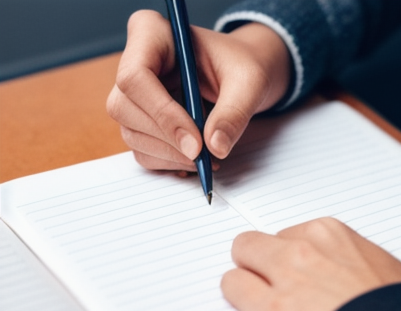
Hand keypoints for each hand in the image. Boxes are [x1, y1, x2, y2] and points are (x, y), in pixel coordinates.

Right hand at [106, 10, 290, 170]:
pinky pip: (142, 150)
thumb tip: (215, 147)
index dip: (163, 114)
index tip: (196, 144)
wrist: (241, 76)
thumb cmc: (242, 66)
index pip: (135, 77)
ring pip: (131, 134)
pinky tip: (196, 159)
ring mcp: (132, 94)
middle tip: (204, 156)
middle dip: (168, 139)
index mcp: (152, 34)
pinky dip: (170, 162)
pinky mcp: (139, 120)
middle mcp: (133, 61)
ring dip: (170, 155)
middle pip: (125, 108)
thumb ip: (234, 112)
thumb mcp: (250, 82)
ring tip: (207, 158)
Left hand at [221, 217, 400, 310]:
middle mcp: (307, 246)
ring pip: (243, 253)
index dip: (290, 258)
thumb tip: (345, 279)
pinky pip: (234, 286)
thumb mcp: (383, 273)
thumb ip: (352, 265)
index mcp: (334, 234)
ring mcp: (288, 273)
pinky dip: (239, 296)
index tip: (294, 273)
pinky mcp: (273, 308)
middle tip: (272, 285)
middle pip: (260, 240)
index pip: (291, 234)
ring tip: (263, 299)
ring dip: (247, 275)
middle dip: (261, 261)